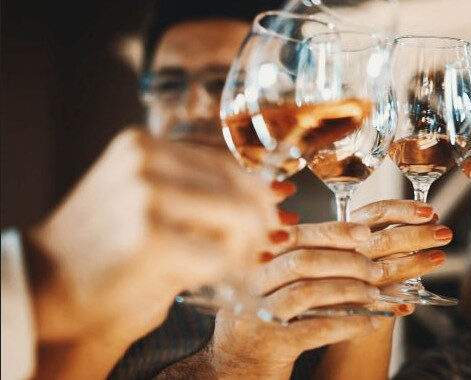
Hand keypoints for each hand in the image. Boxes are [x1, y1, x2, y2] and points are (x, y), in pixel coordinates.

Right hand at [27, 129, 279, 376]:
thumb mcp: (151, 201)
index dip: (258, 189)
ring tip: (240, 264)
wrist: (48, 283)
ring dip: (247, 247)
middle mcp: (145, 158)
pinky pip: (218, 254)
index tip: (276, 212)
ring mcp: (145, 193)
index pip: (224, 160)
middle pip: (238, 186)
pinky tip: (222, 278)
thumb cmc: (106, 245)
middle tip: (267, 243)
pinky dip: (228, 269)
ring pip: (237, 216)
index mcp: (143, 143)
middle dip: (262, 220)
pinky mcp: (150, 236)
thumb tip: (280, 196)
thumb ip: (205, 193)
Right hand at [208, 200, 451, 379]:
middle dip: (345, 261)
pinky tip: (368, 322)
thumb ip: (293, 263)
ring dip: (349, 290)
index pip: (292, 237)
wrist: (232, 369)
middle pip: (300, 261)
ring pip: (308, 292)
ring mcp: (257, 315)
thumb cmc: (259, 322)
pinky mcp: (272, 345)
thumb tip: (346, 241)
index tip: (362, 231)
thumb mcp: (266, 287)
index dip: (330, 232)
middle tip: (375, 268)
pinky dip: (347, 323)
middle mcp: (249, 285)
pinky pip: (316, 328)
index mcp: (251, 263)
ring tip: (375, 293)